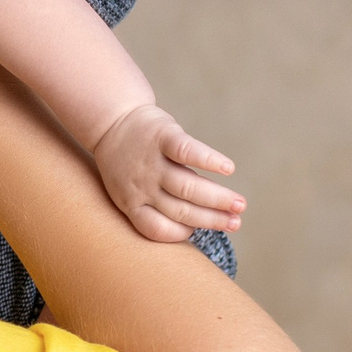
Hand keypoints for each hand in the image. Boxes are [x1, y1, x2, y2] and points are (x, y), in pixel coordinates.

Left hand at [88, 104, 243, 242]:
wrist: (111, 118)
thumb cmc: (129, 161)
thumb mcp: (128, 189)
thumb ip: (155, 205)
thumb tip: (195, 225)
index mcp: (131, 202)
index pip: (156, 228)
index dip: (180, 233)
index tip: (200, 231)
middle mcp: (141, 185)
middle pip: (180, 209)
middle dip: (211, 219)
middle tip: (236, 223)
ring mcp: (151, 161)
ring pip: (187, 186)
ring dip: (217, 198)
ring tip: (240, 205)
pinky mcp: (162, 135)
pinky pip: (185, 151)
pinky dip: (208, 160)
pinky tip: (228, 168)